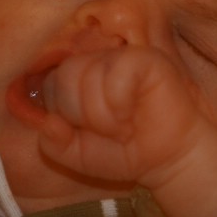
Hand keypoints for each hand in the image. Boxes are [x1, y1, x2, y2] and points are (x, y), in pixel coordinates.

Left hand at [39, 46, 200, 184]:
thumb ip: (54, 144)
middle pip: (64, 77)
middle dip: (83, 116)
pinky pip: (117, 73)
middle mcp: (94, 62)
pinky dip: (120, 102)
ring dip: (105, 116)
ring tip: (123, 126)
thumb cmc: (125, 152)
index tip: (88, 134)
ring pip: (90, 77)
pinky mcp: (144, 58)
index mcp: (75, 79)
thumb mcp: (78, 156)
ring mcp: (119, 56)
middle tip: (108, 130)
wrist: (169, 159)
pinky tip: (132, 114)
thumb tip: (46, 124)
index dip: (63, 116)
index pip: (48, 86)